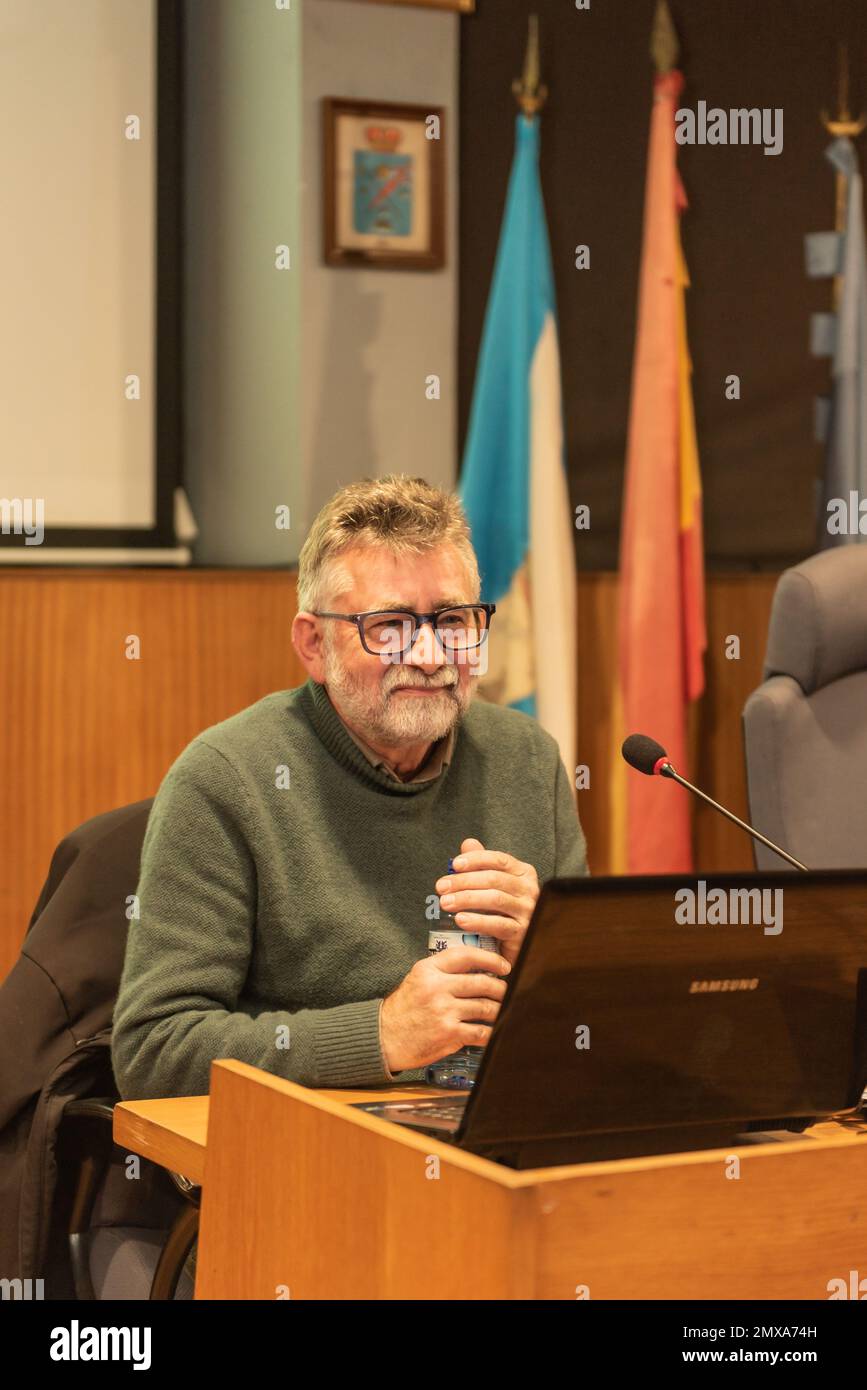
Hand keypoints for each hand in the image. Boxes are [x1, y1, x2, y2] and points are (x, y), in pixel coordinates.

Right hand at [379, 946, 511, 1073]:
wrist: (384, 1037)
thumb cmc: (404, 1008)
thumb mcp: (418, 979)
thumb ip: (443, 970)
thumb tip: (478, 967)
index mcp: (429, 969)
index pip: (466, 955)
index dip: (491, 959)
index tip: (503, 966)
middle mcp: (437, 987)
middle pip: (482, 982)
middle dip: (500, 988)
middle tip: (507, 991)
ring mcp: (444, 1011)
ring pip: (485, 1007)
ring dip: (499, 1010)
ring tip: (503, 1010)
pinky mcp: (449, 1033)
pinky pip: (480, 1031)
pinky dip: (491, 1032)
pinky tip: (494, 1031)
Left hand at [434, 838, 539, 968]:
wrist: (518, 943)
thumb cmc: (503, 911)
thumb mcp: (493, 885)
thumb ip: (482, 864)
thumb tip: (469, 843)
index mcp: (523, 873)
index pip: (498, 859)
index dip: (475, 859)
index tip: (454, 864)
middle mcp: (530, 889)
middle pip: (494, 879)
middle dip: (464, 881)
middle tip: (441, 887)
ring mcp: (529, 911)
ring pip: (495, 899)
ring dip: (466, 899)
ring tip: (446, 903)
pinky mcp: (523, 933)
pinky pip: (498, 925)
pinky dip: (478, 921)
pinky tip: (461, 920)